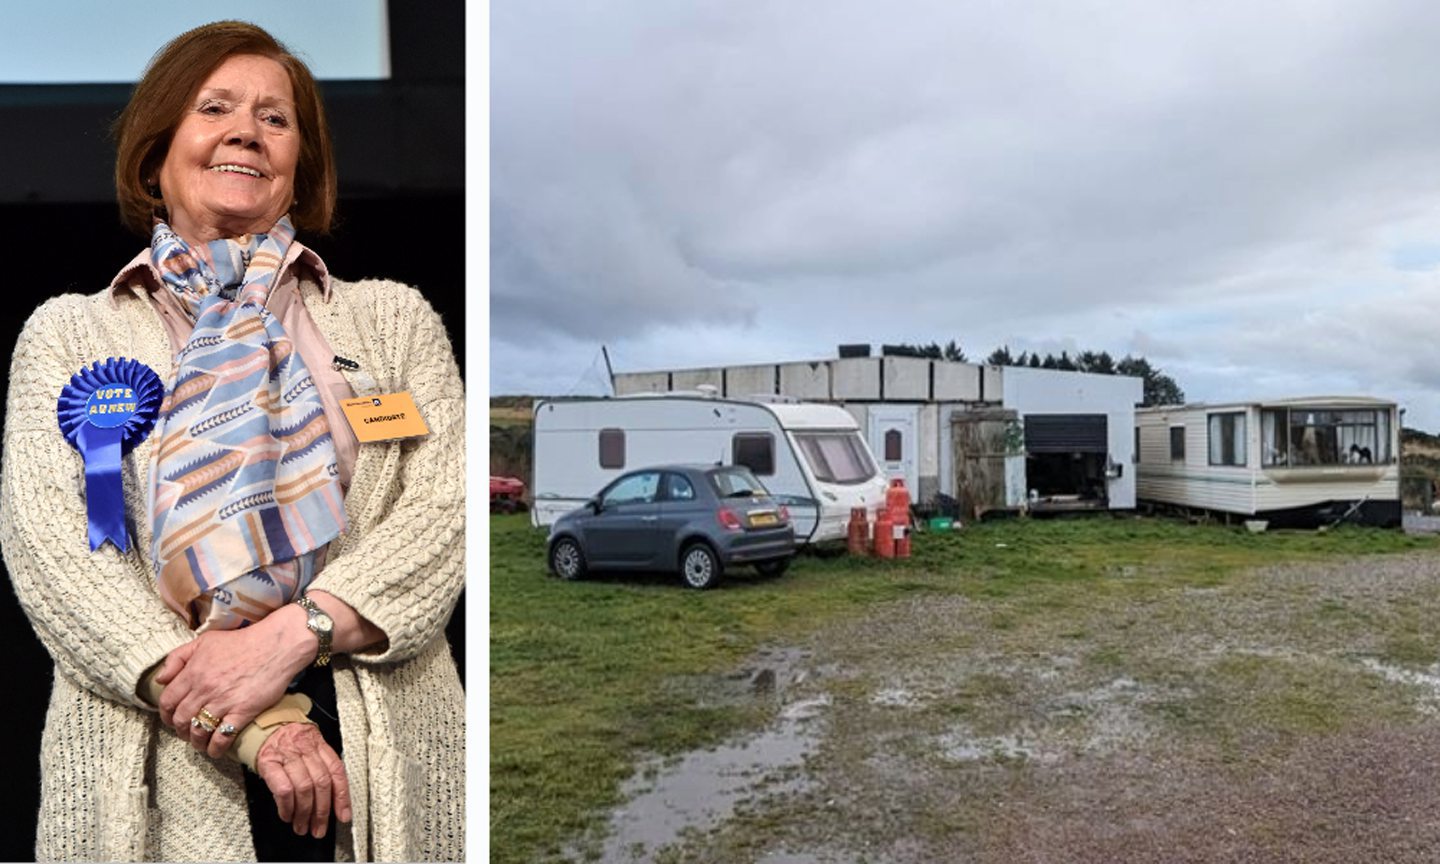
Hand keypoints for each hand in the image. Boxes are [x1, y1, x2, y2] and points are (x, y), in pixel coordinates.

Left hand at [155, 612, 314, 756]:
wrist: (276, 645)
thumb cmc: (242, 642)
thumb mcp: (205, 641)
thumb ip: (177, 657)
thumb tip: (160, 679)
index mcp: (193, 672)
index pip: (167, 701)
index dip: (165, 714)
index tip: (171, 718)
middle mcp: (204, 689)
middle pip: (181, 719)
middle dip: (180, 730)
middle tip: (186, 732)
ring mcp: (223, 702)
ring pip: (198, 731)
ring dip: (196, 741)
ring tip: (200, 743)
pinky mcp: (242, 711)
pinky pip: (222, 737)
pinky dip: (215, 748)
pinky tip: (215, 750)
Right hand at [255, 723, 351, 837]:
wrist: (259, 724)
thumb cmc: (284, 738)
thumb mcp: (307, 745)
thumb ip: (319, 764)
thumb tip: (332, 798)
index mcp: (318, 743)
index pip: (337, 771)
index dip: (342, 796)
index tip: (343, 816)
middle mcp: (305, 748)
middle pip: (322, 783)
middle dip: (322, 811)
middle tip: (319, 828)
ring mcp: (287, 754)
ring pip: (304, 788)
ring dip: (305, 813)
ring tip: (302, 826)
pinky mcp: (269, 762)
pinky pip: (283, 789)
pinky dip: (287, 806)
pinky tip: (287, 815)